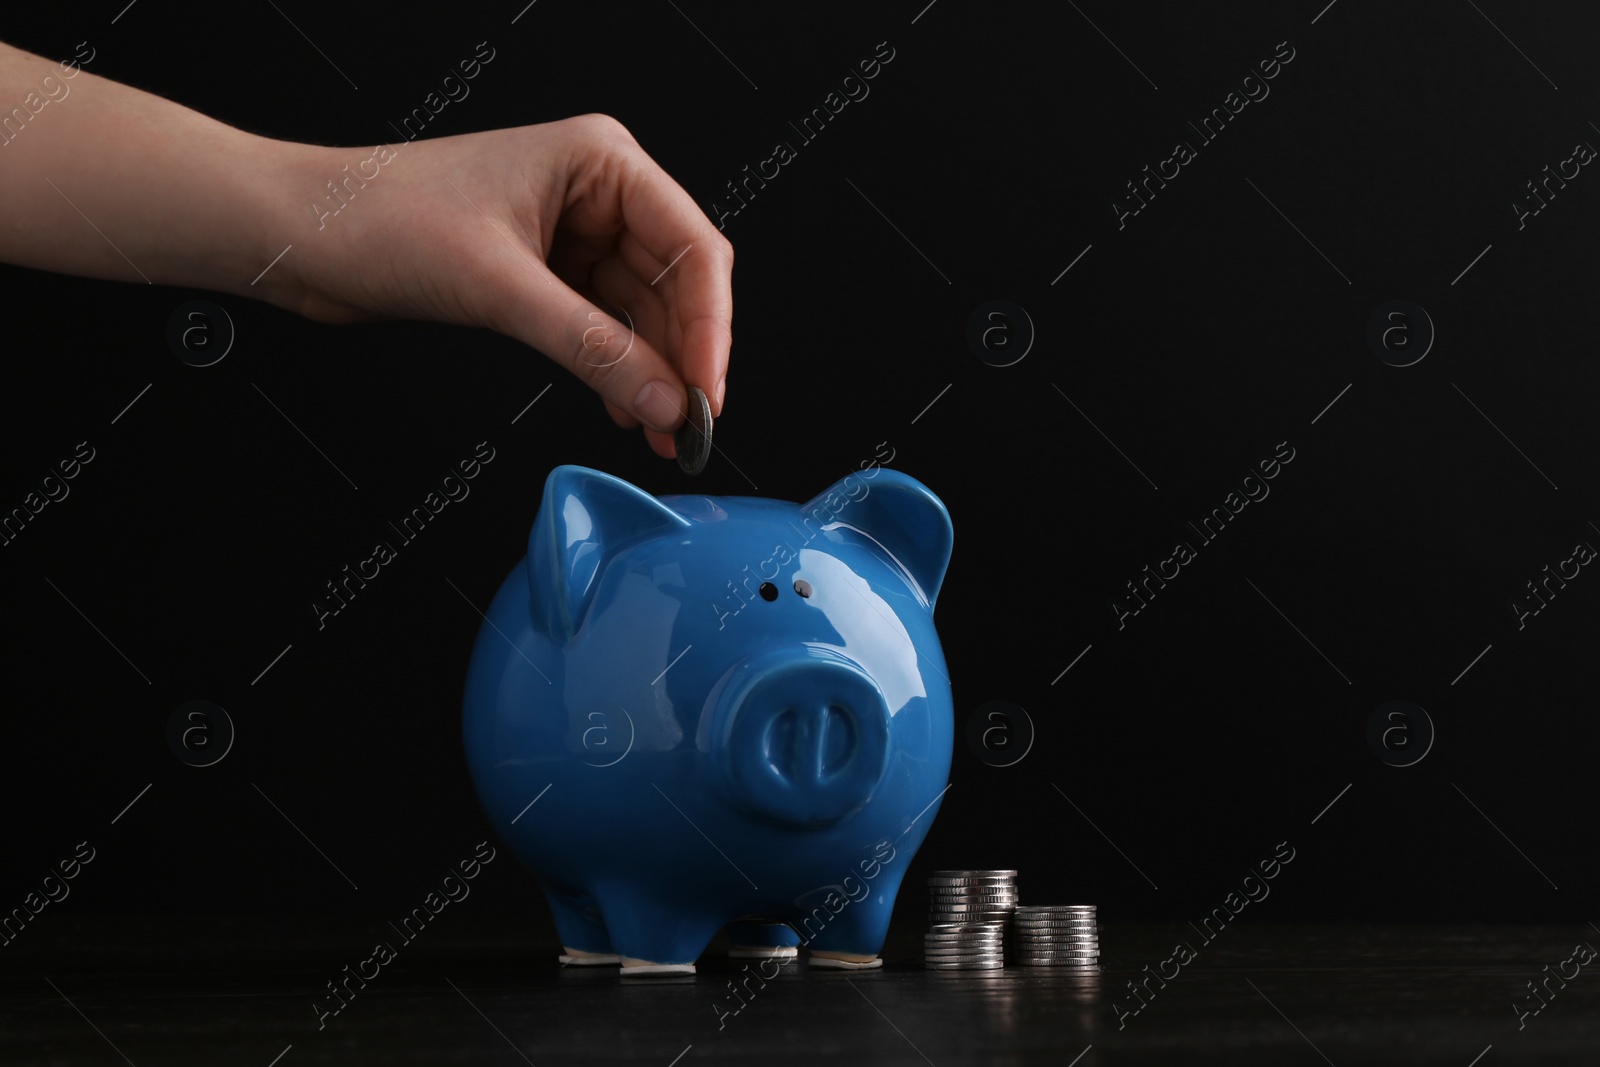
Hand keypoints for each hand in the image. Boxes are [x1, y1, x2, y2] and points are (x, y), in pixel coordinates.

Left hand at [280, 115, 732, 458]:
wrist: (301, 232)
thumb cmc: (377, 216)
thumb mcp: (499, 288)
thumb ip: (591, 348)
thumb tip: (661, 399)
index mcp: (600, 161)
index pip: (691, 247)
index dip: (709, 327)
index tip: (707, 390)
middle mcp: (594, 192)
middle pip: (676, 284)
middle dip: (684, 357)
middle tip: (690, 423)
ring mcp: (571, 233)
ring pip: (642, 312)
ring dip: (653, 373)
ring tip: (660, 429)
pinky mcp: (544, 273)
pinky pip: (603, 326)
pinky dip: (617, 369)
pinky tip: (624, 407)